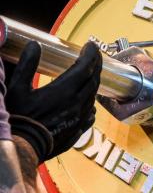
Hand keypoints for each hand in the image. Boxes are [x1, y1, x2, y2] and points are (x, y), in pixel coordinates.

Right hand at [5, 41, 100, 161]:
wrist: (22, 147)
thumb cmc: (18, 118)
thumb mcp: (17, 87)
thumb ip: (27, 65)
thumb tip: (34, 46)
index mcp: (64, 91)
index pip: (85, 68)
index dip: (91, 54)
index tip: (91, 45)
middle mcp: (76, 104)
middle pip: (94, 80)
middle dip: (96, 65)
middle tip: (95, 56)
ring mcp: (79, 118)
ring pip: (93, 96)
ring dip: (94, 83)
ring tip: (90, 75)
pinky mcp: (78, 130)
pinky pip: (90, 114)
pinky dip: (91, 103)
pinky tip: (87, 101)